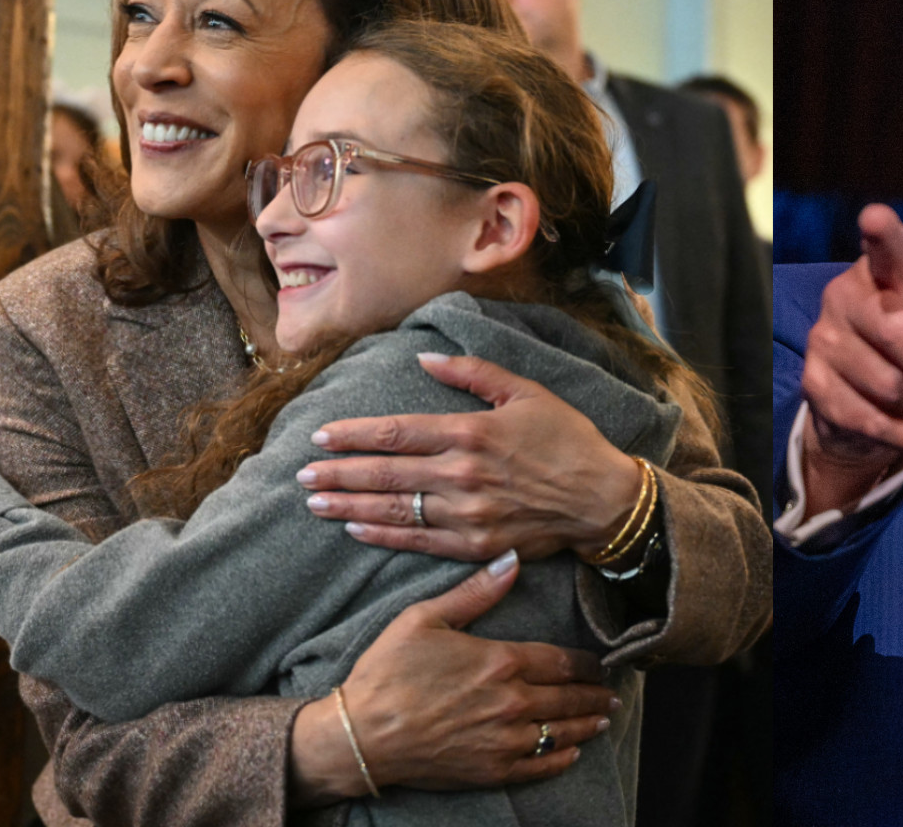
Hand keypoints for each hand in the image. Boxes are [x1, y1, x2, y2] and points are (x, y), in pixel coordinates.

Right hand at [288, 550, 618, 803]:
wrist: (361, 735)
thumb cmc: (387, 671)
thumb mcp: (425, 618)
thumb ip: (475, 592)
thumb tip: (510, 560)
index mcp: (500, 661)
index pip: (561, 660)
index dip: (585, 662)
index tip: (600, 661)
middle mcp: (512, 701)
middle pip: (568, 696)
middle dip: (594, 692)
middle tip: (612, 690)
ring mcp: (505, 739)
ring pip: (561, 731)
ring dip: (587, 723)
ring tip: (603, 717)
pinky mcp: (492, 770)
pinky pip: (540, 765)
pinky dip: (562, 758)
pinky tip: (572, 752)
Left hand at [299, 353, 641, 561]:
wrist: (601, 499)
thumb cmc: (568, 439)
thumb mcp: (526, 392)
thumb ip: (473, 373)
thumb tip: (427, 357)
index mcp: (471, 432)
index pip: (396, 432)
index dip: (354, 434)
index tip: (322, 435)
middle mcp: (461, 474)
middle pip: (384, 472)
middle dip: (337, 472)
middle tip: (301, 474)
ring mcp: (466, 514)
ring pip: (393, 508)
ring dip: (348, 504)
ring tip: (314, 502)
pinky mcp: (475, 545)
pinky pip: (417, 540)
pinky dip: (382, 535)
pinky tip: (355, 528)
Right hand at [799, 205, 902, 516]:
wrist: (872, 412)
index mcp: (887, 273)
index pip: (888, 251)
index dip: (883, 234)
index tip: (876, 217)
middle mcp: (846, 295)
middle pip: (898, 331)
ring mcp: (823, 338)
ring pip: (888, 384)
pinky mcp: (814, 383)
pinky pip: (873, 420)